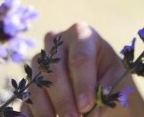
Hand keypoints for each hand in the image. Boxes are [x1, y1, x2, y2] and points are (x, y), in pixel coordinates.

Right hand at [21, 22, 143, 116]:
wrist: (100, 85)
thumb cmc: (111, 78)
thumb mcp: (117, 81)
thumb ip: (106, 92)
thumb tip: (90, 111)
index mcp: (81, 34)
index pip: (80, 57)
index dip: (82, 83)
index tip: (86, 105)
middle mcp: (55, 41)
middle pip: (54, 71)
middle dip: (64, 99)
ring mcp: (39, 60)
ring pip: (37, 84)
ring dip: (47, 110)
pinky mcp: (30, 80)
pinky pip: (27, 98)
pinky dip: (35, 113)